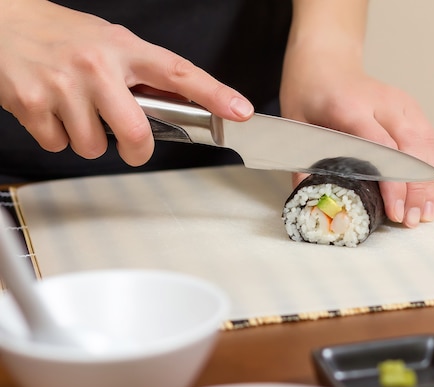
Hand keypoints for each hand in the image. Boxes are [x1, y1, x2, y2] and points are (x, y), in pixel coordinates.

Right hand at [0, 0, 252, 165]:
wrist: (1, 21)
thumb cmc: (60, 35)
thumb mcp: (106, 42)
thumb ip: (138, 74)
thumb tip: (173, 108)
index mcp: (123, 48)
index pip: (179, 72)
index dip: (214, 94)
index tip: (240, 111)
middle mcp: (96, 66)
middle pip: (136, 133)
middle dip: (136, 149)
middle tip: (131, 145)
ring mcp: (64, 86)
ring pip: (93, 147)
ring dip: (88, 139)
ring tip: (75, 110)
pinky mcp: (33, 104)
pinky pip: (59, 145)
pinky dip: (56, 136)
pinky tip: (50, 110)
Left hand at [280, 65, 433, 227]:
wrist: (325, 60)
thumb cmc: (309, 94)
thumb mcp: (296, 127)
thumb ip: (304, 166)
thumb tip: (315, 204)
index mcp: (349, 106)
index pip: (381, 147)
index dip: (392, 181)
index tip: (395, 210)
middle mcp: (382, 101)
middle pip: (411, 146)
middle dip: (416, 188)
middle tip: (413, 221)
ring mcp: (400, 102)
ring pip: (426, 143)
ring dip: (429, 181)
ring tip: (426, 214)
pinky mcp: (410, 107)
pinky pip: (428, 139)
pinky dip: (431, 168)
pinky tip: (429, 192)